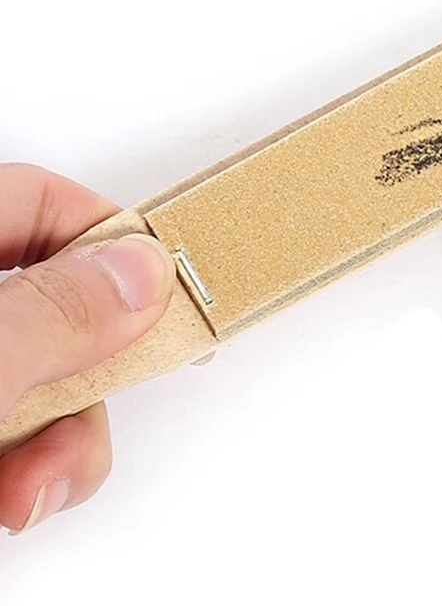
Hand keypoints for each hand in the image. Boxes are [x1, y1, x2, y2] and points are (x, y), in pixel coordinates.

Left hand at [0, 164, 173, 533]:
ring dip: (65, 444)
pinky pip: (26, 431)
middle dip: (94, 375)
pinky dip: (33, 471)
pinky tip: (15, 501)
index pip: (40, 200)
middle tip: (99, 407)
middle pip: (62, 305)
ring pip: (52, 381)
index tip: (166, 286)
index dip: (109, 235)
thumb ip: (52, 314)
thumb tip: (141, 274)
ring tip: (30, 491)